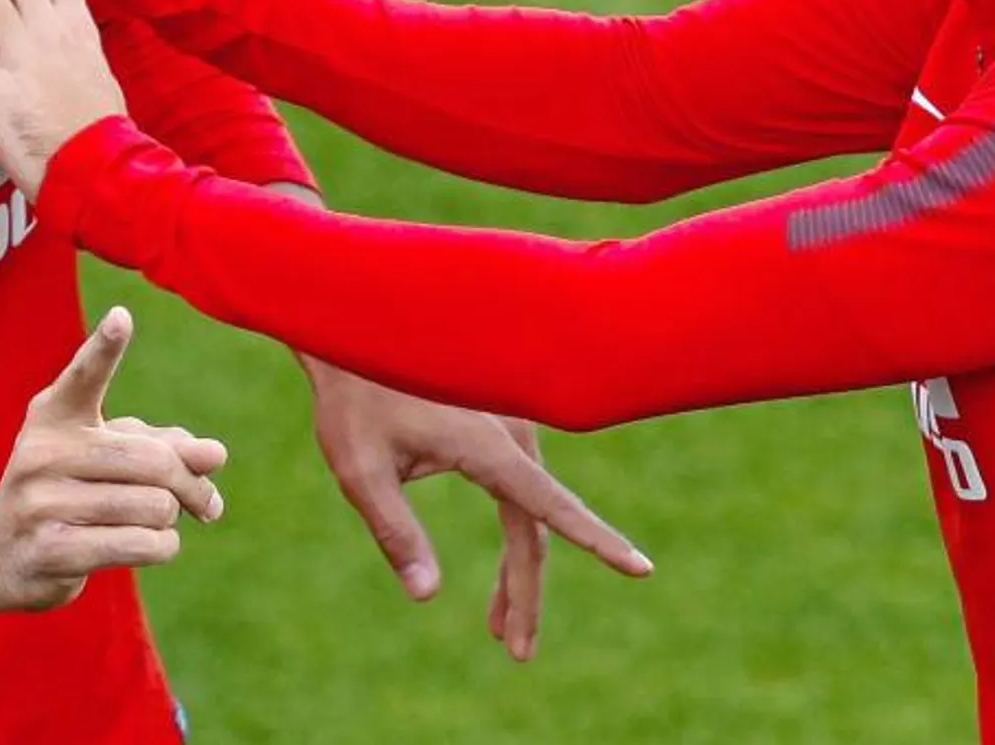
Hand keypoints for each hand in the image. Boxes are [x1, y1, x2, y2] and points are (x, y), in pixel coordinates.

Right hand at [0, 307, 227, 612]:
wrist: (1, 552)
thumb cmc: (73, 490)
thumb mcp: (113, 456)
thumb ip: (167, 447)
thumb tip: (216, 455)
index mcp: (56, 416)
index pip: (84, 378)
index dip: (104, 349)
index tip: (121, 318)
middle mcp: (42, 453)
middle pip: (154, 461)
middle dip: (190, 485)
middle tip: (204, 503)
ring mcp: (40, 504)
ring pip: (156, 507)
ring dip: (170, 520)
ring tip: (151, 522)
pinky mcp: (51, 551)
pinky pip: (143, 544)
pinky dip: (164, 546)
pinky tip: (151, 545)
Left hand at [307, 360, 652, 660]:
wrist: (353, 340)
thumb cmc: (354, 401)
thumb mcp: (361, 471)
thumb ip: (395, 532)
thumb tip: (425, 596)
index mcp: (489, 448)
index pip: (551, 509)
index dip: (598, 542)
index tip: (640, 568)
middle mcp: (511, 438)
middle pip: (536, 530)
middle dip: (527, 593)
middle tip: (517, 654)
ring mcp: (509, 433)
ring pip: (530, 517)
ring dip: (519, 574)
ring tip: (499, 633)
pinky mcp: (498, 433)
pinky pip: (521, 498)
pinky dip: (516, 541)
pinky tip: (502, 581)